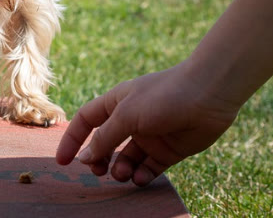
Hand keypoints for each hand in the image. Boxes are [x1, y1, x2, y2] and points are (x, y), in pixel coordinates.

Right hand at [55, 62, 238, 185]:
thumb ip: (105, 138)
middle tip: (98, 172)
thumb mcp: (126, 115)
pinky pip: (149, 168)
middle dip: (98, 160)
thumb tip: (85, 158)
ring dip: (120, 169)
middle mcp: (131, 119)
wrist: (209, 94)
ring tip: (122, 174)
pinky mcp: (169, 149)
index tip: (63, 161)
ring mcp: (150, 135)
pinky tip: (141, 178)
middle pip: (105, 144)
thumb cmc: (163, 95)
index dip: (73, 139)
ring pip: (126, 159)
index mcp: (116, 103)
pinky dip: (142, 175)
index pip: (86, 122)